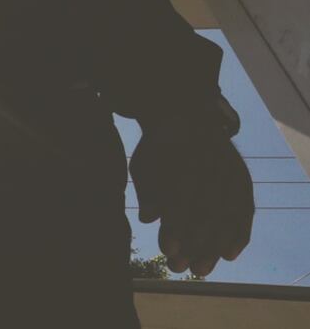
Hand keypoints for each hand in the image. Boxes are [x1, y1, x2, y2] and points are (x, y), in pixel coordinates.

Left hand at [130, 128, 253, 276]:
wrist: (186, 118)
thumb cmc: (158, 149)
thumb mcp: (144, 163)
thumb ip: (146, 189)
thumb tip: (146, 218)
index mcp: (183, 157)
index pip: (182, 198)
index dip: (175, 226)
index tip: (168, 248)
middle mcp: (211, 165)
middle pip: (206, 212)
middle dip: (194, 244)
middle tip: (182, 268)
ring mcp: (230, 173)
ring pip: (227, 216)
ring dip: (215, 247)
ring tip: (201, 269)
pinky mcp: (242, 180)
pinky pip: (245, 211)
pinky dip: (239, 234)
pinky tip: (229, 254)